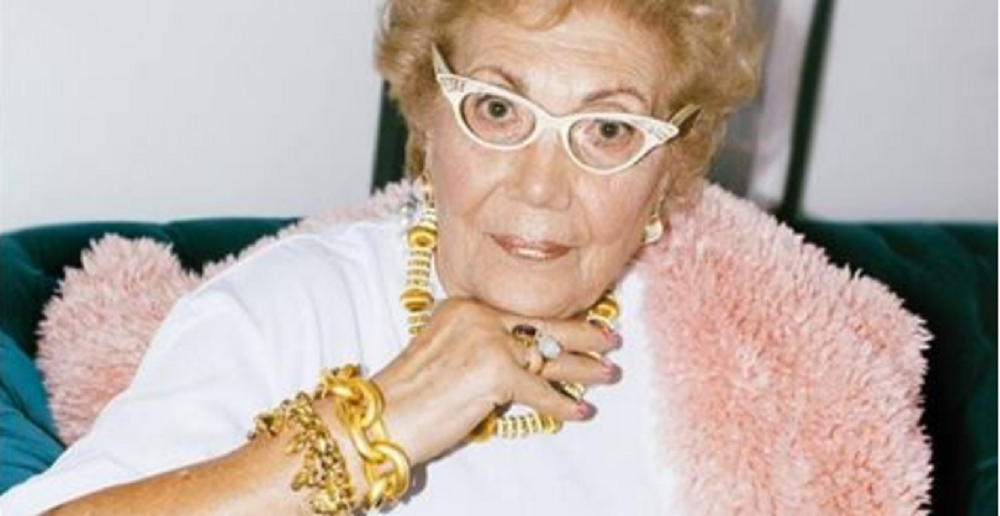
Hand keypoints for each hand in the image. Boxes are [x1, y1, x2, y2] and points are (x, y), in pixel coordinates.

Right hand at [371, 297, 621, 465]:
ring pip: (547, 355)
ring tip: (608, 372)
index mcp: (464, 305)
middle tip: (611, 338)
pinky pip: (540, 390)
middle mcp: (477, 315)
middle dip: (582, 333)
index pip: (521, 310)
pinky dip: (563, 404)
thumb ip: (481, 344)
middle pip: (541, 325)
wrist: (383, 416)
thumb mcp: (445, 350)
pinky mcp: (494, 372)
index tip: (582, 322)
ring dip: (583, 367)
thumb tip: (525, 359)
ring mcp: (486, 340)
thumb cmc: (411, 393)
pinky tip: (581, 410)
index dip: (556, 319)